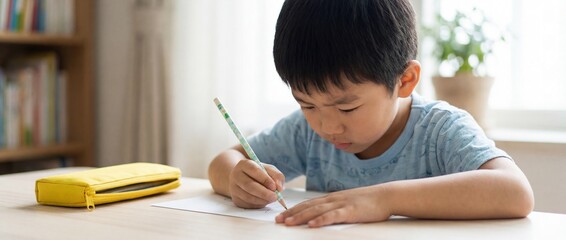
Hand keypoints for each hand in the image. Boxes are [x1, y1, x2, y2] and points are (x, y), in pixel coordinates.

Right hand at [229, 160, 284, 208]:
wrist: (245, 179)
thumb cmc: (259, 174)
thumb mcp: (269, 170)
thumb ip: (277, 176)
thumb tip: (280, 188)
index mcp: (244, 164)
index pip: (254, 170)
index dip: (265, 179)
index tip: (274, 187)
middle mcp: (236, 175)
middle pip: (249, 185)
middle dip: (264, 193)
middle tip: (275, 197)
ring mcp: (234, 188)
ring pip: (248, 197)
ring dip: (262, 200)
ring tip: (271, 199)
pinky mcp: (236, 200)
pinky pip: (248, 204)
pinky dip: (259, 204)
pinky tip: (264, 201)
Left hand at [275, 185, 390, 227]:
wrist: (386, 195)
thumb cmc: (368, 201)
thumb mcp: (347, 203)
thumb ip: (335, 208)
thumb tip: (321, 215)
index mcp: (331, 198)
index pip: (308, 204)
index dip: (293, 209)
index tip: (281, 215)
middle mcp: (333, 199)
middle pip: (308, 207)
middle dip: (291, 213)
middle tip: (277, 220)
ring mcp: (341, 204)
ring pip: (316, 211)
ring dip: (301, 216)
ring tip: (288, 222)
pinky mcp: (350, 211)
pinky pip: (333, 216)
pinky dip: (321, 220)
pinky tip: (312, 225)